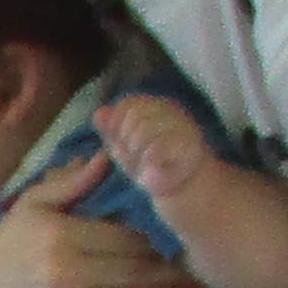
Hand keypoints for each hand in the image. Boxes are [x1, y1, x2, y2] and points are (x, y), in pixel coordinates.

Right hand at [0, 158, 211, 287]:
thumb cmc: (11, 240)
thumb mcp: (35, 202)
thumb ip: (73, 182)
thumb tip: (109, 156)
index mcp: (63, 237)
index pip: (123, 238)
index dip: (158, 241)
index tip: (186, 240)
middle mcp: (66, 273)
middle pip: (134, 272)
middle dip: (175, 274)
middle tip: (210, 272)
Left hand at [93, 94, 216, 198]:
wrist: (180, 183)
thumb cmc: (148, 161)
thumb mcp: (123, 144)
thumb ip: (110, 128)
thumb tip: (98, 112)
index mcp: (153, 105)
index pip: (127, 104)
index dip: (116, 124)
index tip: (119, 142)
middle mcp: (170, 109)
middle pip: (134, 117)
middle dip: (126, 139)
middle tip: (134, 154)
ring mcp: (182, 125)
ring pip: (144, 131)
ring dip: (137, 151)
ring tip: (144, 160)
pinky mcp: (188, 144)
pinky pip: (156, 150)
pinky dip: (149, 161)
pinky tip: (153, 167)